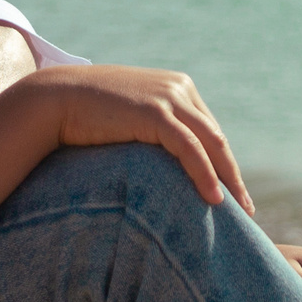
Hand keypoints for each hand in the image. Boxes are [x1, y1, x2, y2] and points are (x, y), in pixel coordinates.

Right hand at [23, 65, 254, 213]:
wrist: (55, 98)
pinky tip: (213, 200)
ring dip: (227, 181)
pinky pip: (190, 149)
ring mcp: (169, 97)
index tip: (233, 194)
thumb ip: (152, 129)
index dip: (223, 164)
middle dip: (232, 176)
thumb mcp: (130, 117)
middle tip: (246, 210)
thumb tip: (164, 164)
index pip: (209, 131)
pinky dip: (205, 174)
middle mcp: (179, 88)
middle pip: (216, 138)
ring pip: (210, 144)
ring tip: (238, 213)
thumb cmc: (87, 114)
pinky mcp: (155, 112)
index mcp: (177, 87)